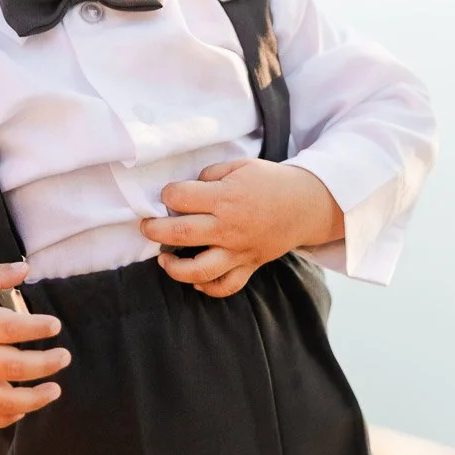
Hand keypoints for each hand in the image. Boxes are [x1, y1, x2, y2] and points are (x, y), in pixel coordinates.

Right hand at [0, 261, 69, 427]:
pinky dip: (5, 417)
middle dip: (44, 365)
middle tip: (65, 357)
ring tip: (55, 391)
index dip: (35, 328)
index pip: (8, 329)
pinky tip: (24, 409)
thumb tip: (26, 268)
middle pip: (11, 366)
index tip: (55, 325)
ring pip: (0, 399)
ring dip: (32, 400)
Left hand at [140, 159, 343, 297]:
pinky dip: (207, 288)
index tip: (166, 195)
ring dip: (174, 268)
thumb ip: (210, 176)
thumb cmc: (271, 182)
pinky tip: (195, 281)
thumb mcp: (240, 166)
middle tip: (147, 226)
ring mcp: (239, 251)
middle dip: (154, 230)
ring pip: (199, 270)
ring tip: (163, 260)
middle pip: (181, 234)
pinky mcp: (249, 266)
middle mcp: (229, 228)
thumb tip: (187, 190)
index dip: (167, 194)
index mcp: (226, 198)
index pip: (181, 198)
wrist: (307, 205)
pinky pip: (226, 286)